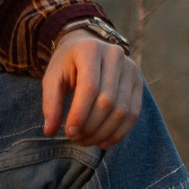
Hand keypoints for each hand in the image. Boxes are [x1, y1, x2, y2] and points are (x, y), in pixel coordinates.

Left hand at [42, 31, 143, 146]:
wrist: (88, 46)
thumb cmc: (67, 64)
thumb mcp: (52, 77)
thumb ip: (50, 102)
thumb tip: (49, 130)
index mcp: (91, 50)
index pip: (89, 87)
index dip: (80, 113)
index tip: (69, 132)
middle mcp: (115, 56)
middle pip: (107, 101)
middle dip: (91, 126)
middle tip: (75, 138)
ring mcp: (131, 69)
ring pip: (122, 110)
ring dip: (104, 132)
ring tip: (86, 141)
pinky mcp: (138, 82)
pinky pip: (133, 113)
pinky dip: (119, 133)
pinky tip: (103, 142)